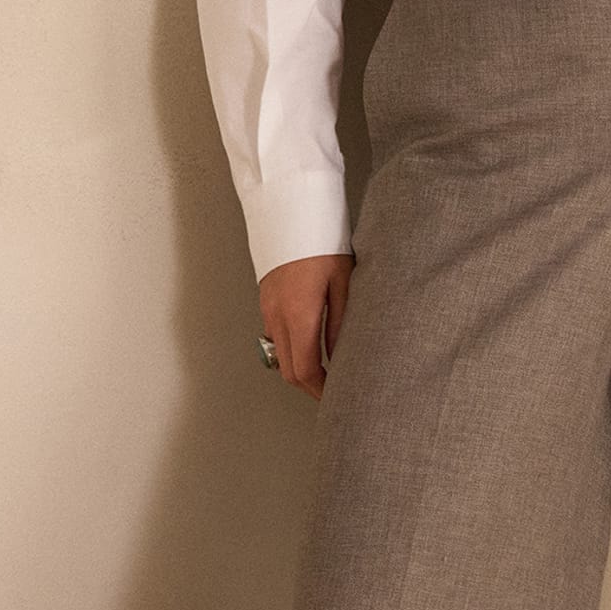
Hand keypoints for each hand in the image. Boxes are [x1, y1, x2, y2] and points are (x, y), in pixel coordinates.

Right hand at [257, 252, 354, 397]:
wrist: (290, 212)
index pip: (306, 370)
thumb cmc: (322, 241)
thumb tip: (341, 357)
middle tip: (334, 391)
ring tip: (326, 372)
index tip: (337, 397)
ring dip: (300, 370)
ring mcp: (268, 309)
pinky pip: (275, 337)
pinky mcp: (266, 301)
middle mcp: (278, 317)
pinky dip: (291, 351)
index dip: (321, 390)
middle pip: (288, 371)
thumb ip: (341, 323)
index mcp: (299, 315)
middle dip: (310, 387)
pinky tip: (310, 346)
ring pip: (279, 356)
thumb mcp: (344, 282)